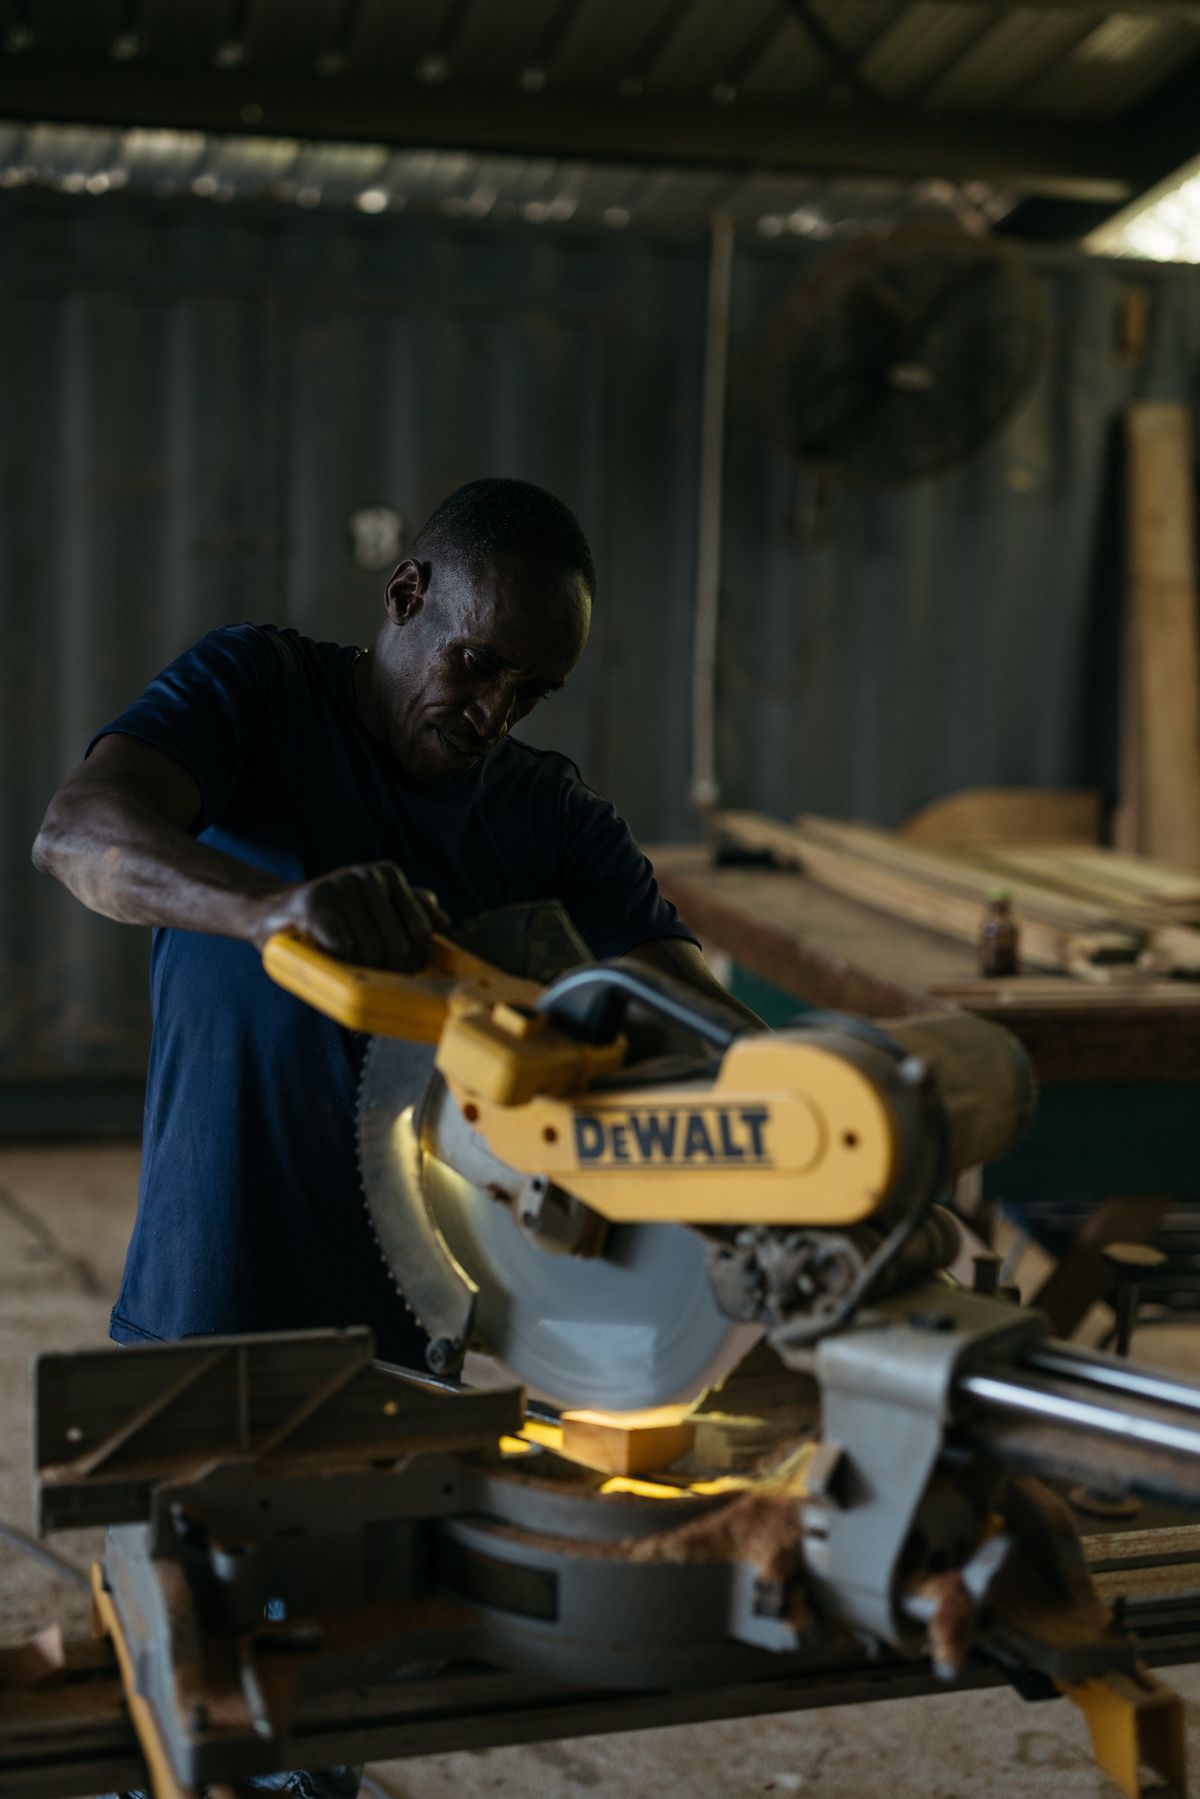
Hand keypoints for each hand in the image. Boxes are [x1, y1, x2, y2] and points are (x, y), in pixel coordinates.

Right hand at [249, 862, 448, 972]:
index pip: (420, 931)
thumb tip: (444, 921)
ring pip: (372, 951)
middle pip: (398, 945)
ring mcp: (342, 885)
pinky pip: (344, 949)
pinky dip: (337, 963)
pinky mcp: (317, 902)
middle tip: (366, 975)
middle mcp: (368, 875)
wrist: (274, 914)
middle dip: (385, 972)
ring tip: (344, 965)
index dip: (410, 961)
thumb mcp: (374, 910)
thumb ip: (409, 910)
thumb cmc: (331, 920)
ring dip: (358, 971)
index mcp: (388, 874)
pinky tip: (325, 956)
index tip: (394, 970)